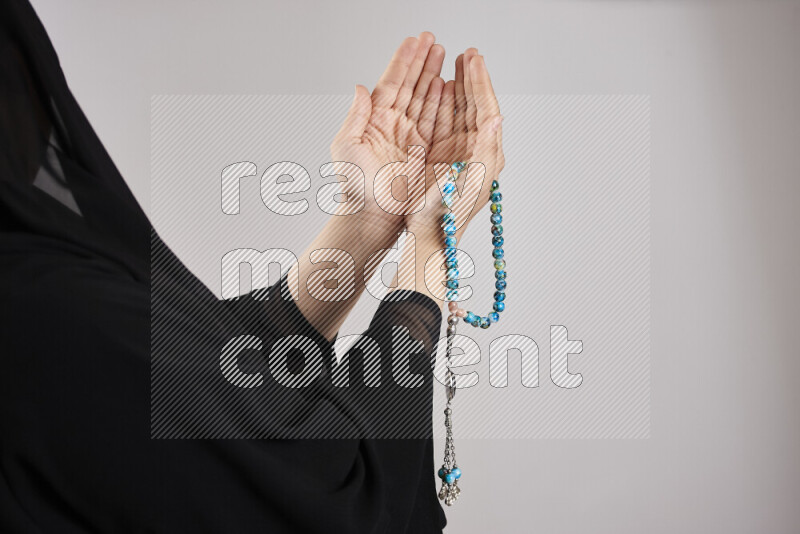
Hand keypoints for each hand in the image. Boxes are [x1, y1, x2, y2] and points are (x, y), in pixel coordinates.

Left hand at [330, 33, 444, 224]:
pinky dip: (446, 102)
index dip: (403, 61)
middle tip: (433, 40)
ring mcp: (412, 136)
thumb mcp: (346, 146)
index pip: (392, 83)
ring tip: (445, 54)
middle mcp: (395, 124)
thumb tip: (360, 87)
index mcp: (376, 119)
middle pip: (412, 86)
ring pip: (427, 99)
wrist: (373, 216)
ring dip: (435, 76)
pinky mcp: (428, 151)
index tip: (414, 41)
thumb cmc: (355, 186)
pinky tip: (451, 85)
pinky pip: (439, 121)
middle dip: (423, 61)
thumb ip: (356, 116)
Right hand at [399, 50, 504, 300]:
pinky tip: (440, 90)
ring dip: (460, 87)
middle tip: (468, 53)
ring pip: (462, 112)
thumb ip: (484, 150)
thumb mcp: (466, 182)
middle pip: (477, 107)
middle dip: (473, 79)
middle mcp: (478, 154)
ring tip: (456, 63)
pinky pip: (448, 125)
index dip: (481, 83)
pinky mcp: (445, 160)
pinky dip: (445, 104)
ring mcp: (461, 156)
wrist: (426, 241)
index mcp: (487, 157)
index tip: (474, 59)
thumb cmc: (444, 218)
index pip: (488, 110)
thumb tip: (497, 118)